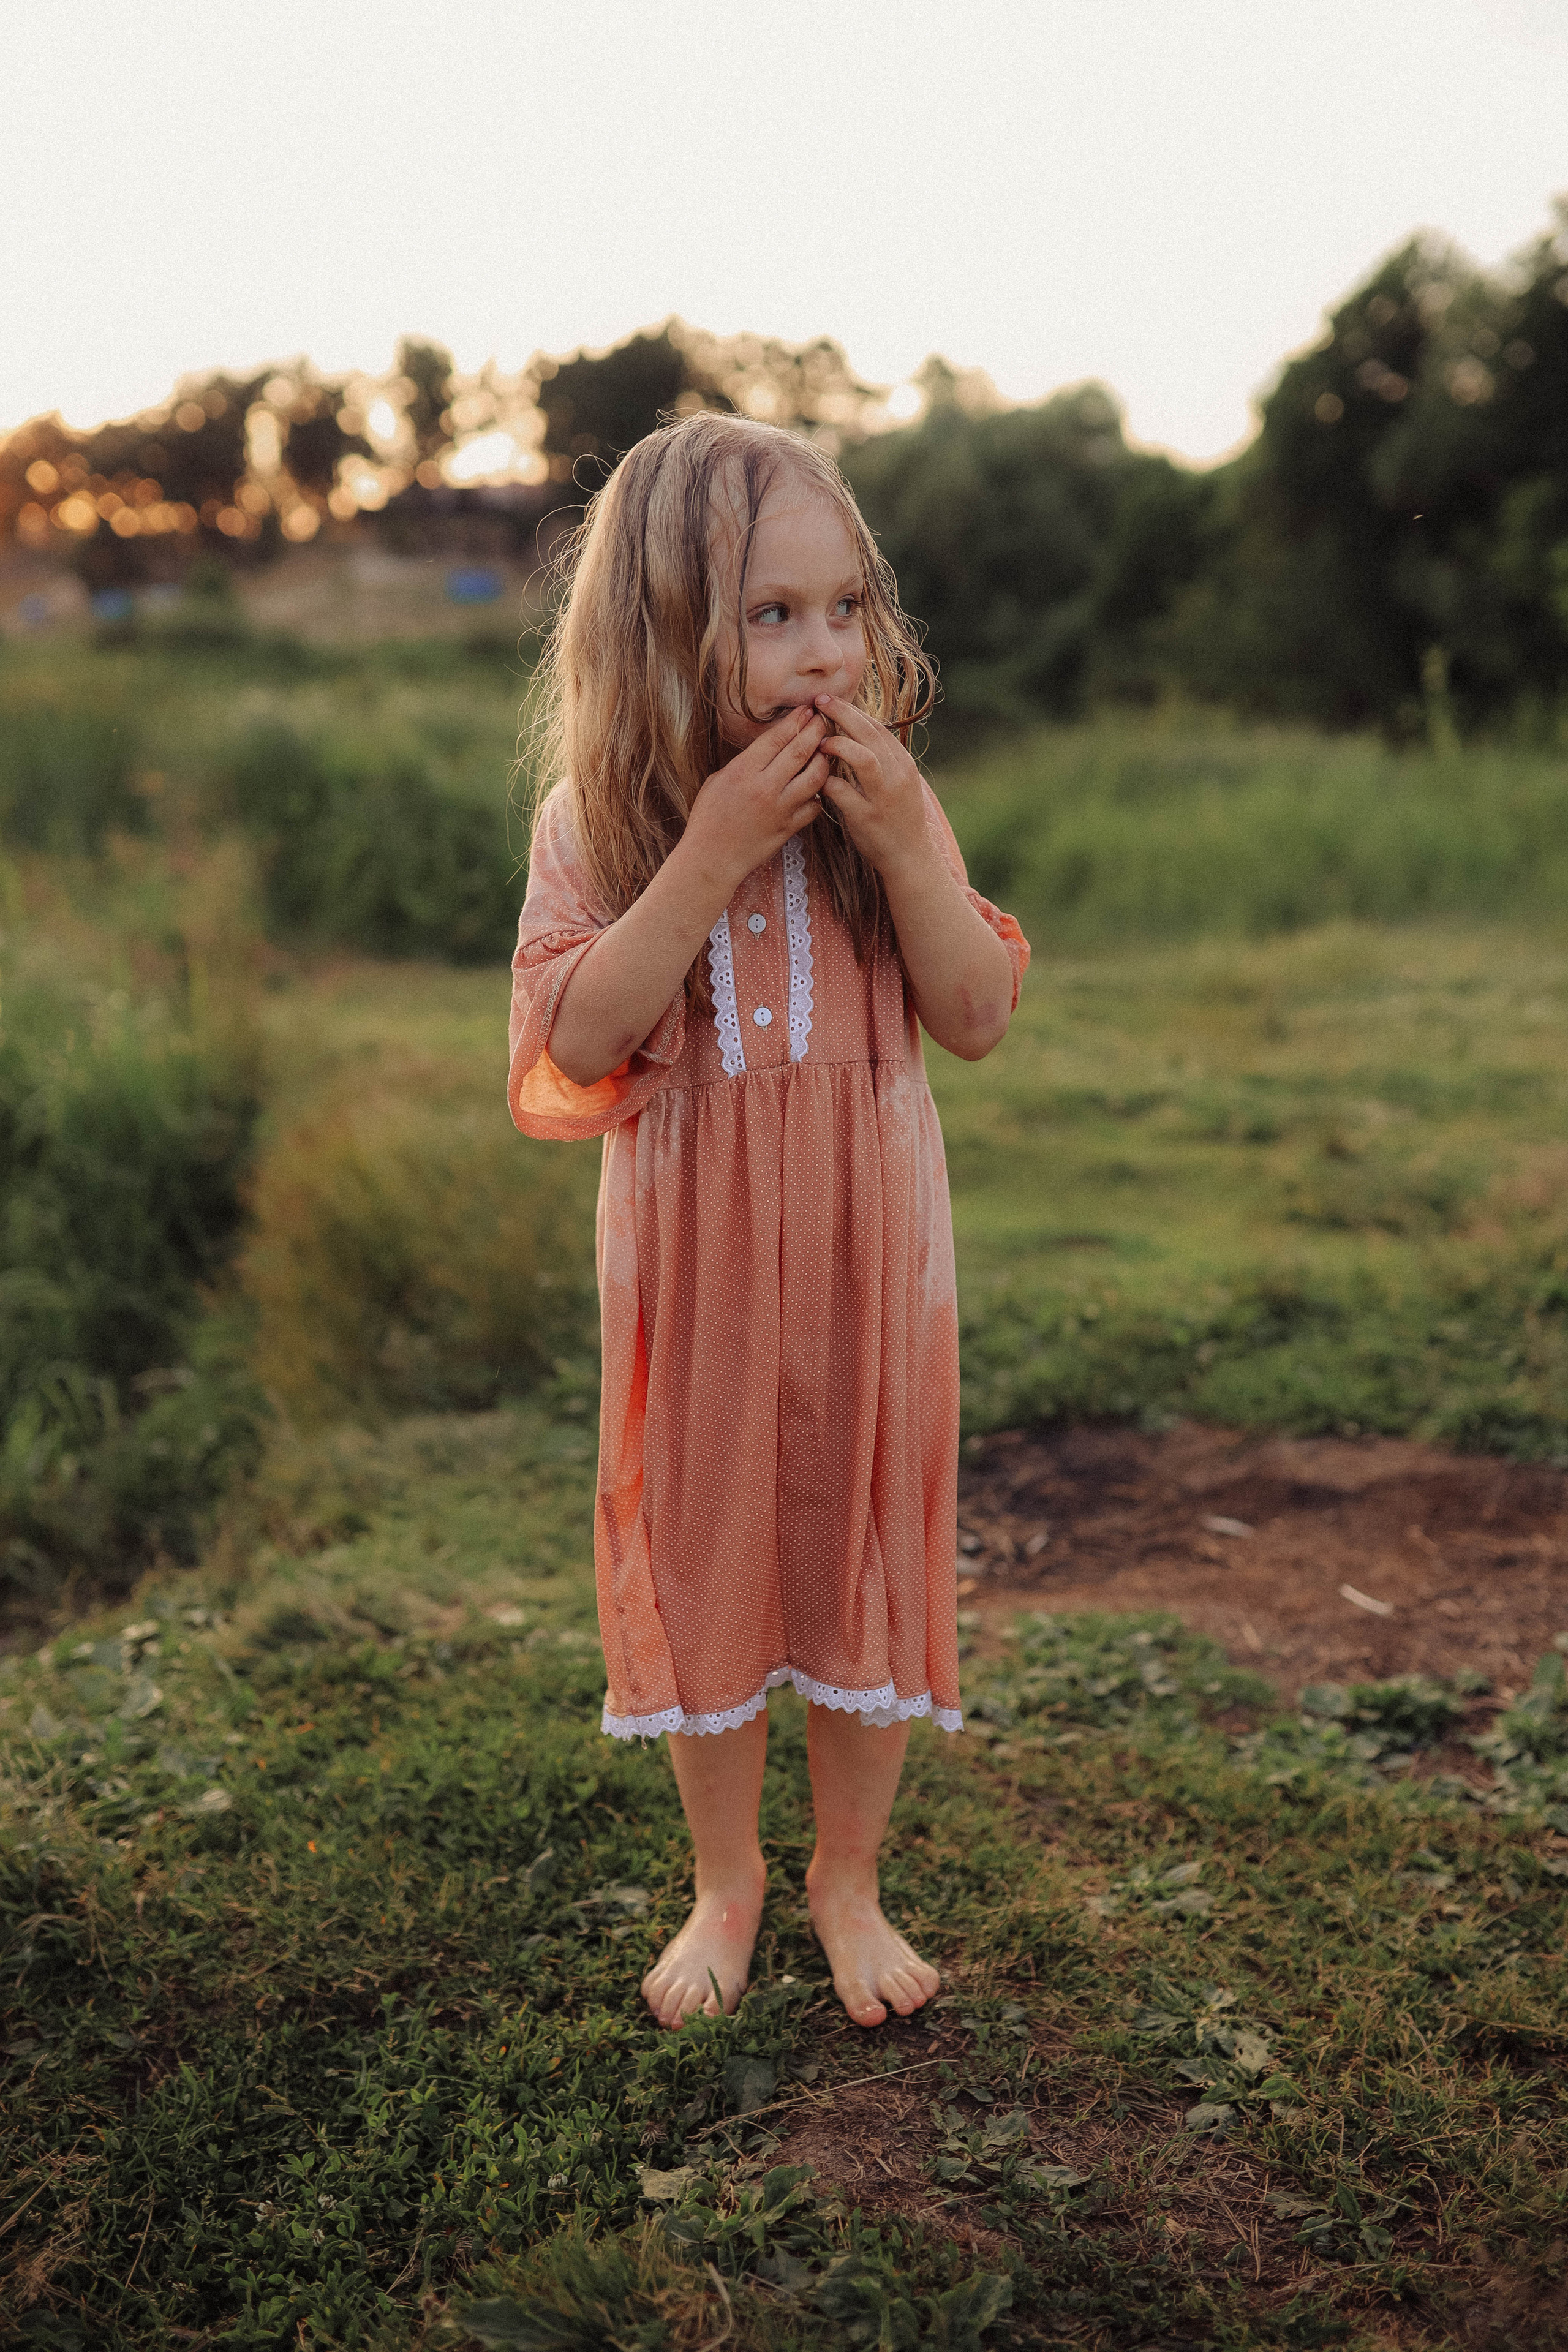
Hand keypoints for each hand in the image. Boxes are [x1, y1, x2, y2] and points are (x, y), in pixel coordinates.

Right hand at [679, 704, 829, 898]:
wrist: (711, 858)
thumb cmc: (709, 818)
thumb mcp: (718, 780)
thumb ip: (745, 762)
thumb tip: (769, 746)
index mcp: (743, 771)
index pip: (777, 737)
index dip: (796, 720)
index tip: (807, 709)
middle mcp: (764, 787)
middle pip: (801, 750)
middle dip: (816, 730)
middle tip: (824, 719)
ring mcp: (780, 809)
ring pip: (815, 776)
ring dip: (824, 759)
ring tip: (826, 751)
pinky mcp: (789, 828)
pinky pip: (814, 806)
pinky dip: (819, 794)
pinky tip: (816, 787)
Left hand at [812, 696, 935, 881]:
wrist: (909, 856)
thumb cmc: (897, 816)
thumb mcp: (897, 781)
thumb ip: (879, 757)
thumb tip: (855, 729)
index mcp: (902, 763)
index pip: (876, 727)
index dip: (851, 710)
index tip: (830, 700)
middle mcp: (896, 776)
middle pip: (869, 733)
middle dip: (842, 714)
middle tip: (818, 703)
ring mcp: (883, 797)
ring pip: (863, 758)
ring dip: (838, 745)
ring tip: (820, 742)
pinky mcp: (867, 818)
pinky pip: (843, 792)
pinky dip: (827, 781)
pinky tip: (818, 780)